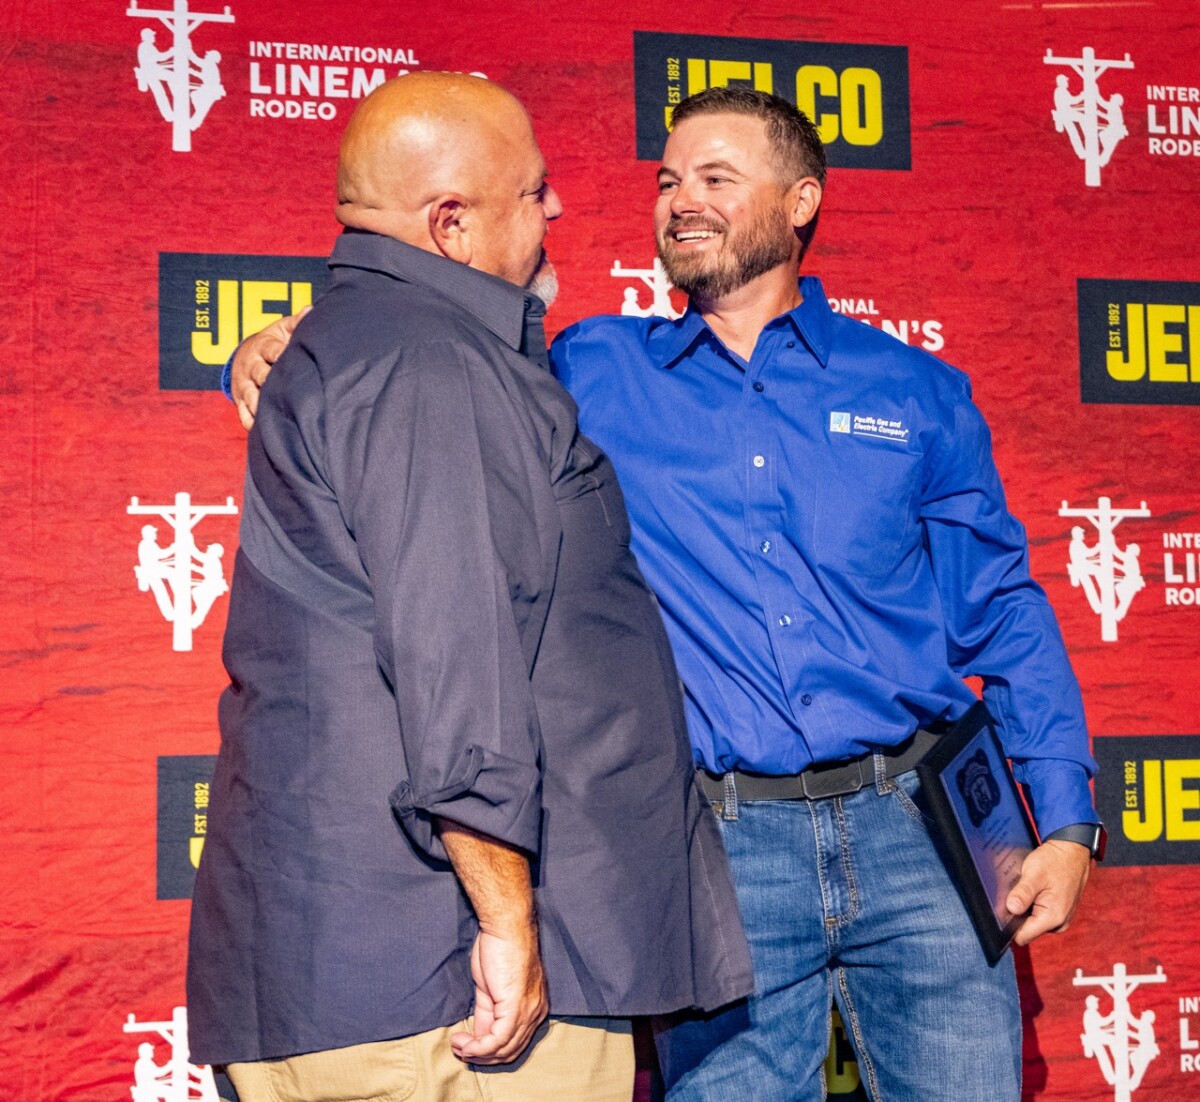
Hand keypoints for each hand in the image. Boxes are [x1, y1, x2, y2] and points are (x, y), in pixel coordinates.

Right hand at [230, 306, 308, 429]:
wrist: (245, 354)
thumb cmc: (273, 342)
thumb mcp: (283, 329)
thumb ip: (297, 322)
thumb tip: (310, 309)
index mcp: (264, 346)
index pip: (272, 351)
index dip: (282, 356)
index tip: (291, 360)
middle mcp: (252, 366)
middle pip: (260, 375)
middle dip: (270, 383)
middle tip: (286, 393)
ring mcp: (245, 384)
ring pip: (250, 397)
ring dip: (260, 406)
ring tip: (271, 415)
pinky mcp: (241, 400)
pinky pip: (243, 414)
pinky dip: (251, 423)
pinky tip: (262, 432)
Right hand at [450, 923, 548, 1064]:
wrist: (506, 926)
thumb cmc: (499, 949)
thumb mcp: (492, 988)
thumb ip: (488, 1013)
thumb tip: (477, 1036)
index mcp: (534, 1006)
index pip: (514, 1041)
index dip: (490, 1050)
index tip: (467, 1046)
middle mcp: (536, 1012)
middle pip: (510, 1051)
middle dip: (482, 1056)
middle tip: (459, 1049)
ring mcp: (528, 1011)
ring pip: (504, 1049)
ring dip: (477, 1054)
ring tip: (458, 1046)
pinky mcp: (516, 1008)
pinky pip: (497, 1040)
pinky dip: (478, 1048)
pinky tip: (464, 1044)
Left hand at [1006, 839, 1092, 945]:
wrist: (1073, 853)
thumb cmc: (1055, 861)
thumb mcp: (1034, 874)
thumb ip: (1022, 893)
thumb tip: (1010, 909)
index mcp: (1052, 918)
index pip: (1022, 936)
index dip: (1008, 925)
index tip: (1001, 909)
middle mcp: (1058, 924)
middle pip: (1025, 929)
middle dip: (1016, 915)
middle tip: (1014, 893)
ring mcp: (1060, 920)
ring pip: (1031, 922)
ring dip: (1024, 908)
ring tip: (1025, 889)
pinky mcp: (1058, 913)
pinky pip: (1039, 915)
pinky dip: (1032, 905)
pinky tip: (1031, 890)